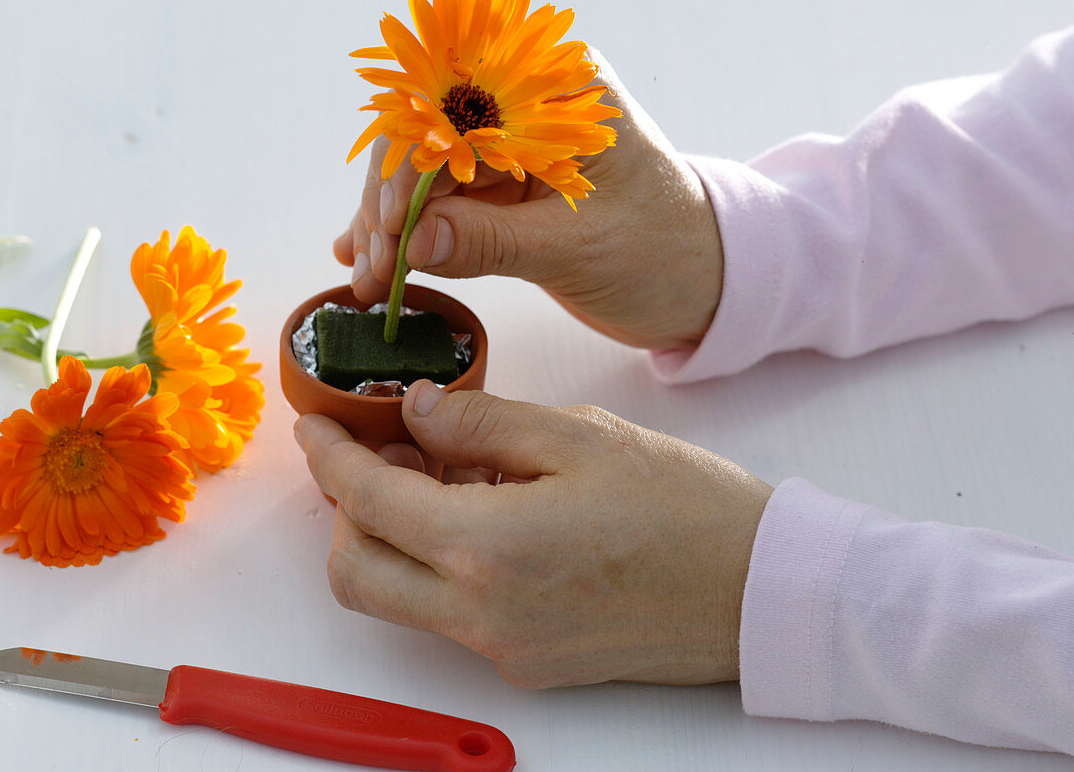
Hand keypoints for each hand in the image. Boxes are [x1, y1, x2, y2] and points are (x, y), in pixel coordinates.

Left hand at [294, 381, 771, 688]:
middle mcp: (482, 615)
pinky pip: (451, 615)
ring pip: (399, 598)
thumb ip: (482, 422)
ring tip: (447, 471)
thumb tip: (417, 412)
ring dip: (394, 537)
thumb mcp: (580, 436)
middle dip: (347, 510)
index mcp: (489, 549)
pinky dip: (442, 564)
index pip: (368, 503)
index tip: (316, 425)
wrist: (758, 590)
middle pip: (356, 573)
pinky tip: (489, 513)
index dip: (330, 457)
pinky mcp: (529, 662)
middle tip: (383, 452)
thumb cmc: (683, 507)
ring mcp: (503, 649)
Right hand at [335, 50, 723, 350]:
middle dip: (393, 203)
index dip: (412, 162)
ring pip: (424, 175)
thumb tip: (413, 241)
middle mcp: (526, 105)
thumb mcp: (579, 247)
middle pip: (428, 137)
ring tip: (371, 282)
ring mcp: (509, 149)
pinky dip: (409, 236)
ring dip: (391, 227)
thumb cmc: (664, 250)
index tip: (392, 225)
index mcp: (558, 87)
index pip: (458, 106)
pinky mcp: (501, 192)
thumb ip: (494, 242)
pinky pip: (440, 206)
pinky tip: (374, 262)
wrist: (700, 284)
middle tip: (376, 267)